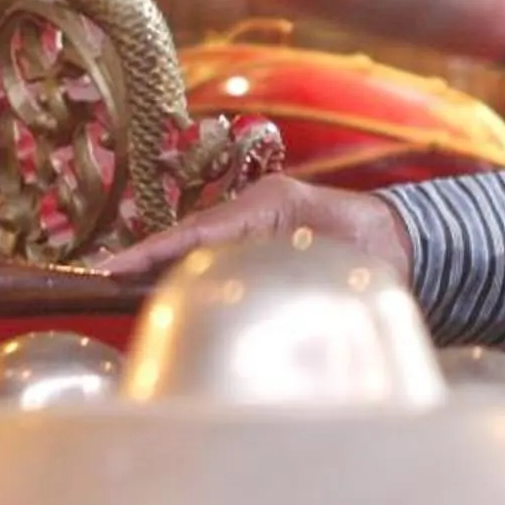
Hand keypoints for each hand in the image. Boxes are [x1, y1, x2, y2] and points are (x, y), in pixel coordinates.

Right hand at [95, 175, 414, 284]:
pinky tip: (165, 301)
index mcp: (268, 204)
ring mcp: (254, 227)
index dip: (151, 252)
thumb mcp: (338, 256)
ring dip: (163, 272)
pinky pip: (216, 261)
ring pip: (198, 250)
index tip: (111, 271)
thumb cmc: (376, 247)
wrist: (405, 245)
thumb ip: (295, 269)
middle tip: (98, 283)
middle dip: (145, 261)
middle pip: (188, 239)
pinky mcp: (258, 249)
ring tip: (116, 293)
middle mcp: (253, 212)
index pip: (197, 231)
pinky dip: (189, 278)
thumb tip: (242, 289)